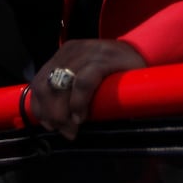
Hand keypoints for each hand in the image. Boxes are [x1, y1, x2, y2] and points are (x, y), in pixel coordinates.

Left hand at [29, 39, 145, 140]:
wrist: (143, 54)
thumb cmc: (113, 72)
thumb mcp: (86, 77)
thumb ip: (70, 90)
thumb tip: (56, 120)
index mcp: (63, 55)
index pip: (39, 81)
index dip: (39, 106)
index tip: (48, 125)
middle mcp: (71, 51)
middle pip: (47, 85)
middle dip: (50, 113)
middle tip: (62, 130)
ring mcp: (87, 53)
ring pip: (61, 85)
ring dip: (62, 112)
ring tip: (71, 129)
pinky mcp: (103, 59)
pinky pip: (83, 83)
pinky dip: (78, 102)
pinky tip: (80, 116)